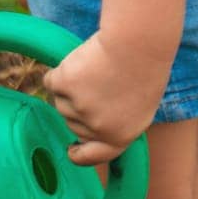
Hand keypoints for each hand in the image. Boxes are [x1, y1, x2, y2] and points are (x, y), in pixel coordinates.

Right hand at [42, 30, 172, 165]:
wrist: (138, 42)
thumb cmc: (145, 68)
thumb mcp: (141, 107)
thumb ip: (117, 123)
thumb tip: (91, 128)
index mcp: (120, 138)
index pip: (92, 156)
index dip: (79, 155)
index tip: (71, 150)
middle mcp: (98, 129)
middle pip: (72, 123)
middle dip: (78, 107)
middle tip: (97, 83)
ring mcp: (79, 109)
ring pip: (61, 103)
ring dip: (70, 88)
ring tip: (94, 69)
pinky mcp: (65, 86)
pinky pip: (52, 82)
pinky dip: (60, 73)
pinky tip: (80, 62)